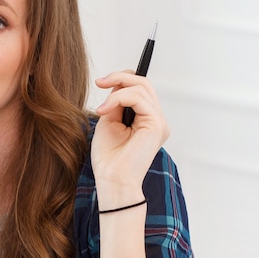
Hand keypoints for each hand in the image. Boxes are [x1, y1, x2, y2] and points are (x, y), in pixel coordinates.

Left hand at [91, 71, 168, 202]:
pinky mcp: (157, 124)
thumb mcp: (108, 122)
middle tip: (100, 82)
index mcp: (146, 119)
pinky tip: (104, 110)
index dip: (122, 79)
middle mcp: (156, 119)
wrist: (112, 179)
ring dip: (116, 92)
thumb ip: (114, 103)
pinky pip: (139, 98)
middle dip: (119, 77)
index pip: (140, 89)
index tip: (101, 82)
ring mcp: (159, 121)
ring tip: (101, 109)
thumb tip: (115, 84)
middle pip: (144, 84)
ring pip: (141, 88)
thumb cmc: (108, 158)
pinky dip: (118, 99)